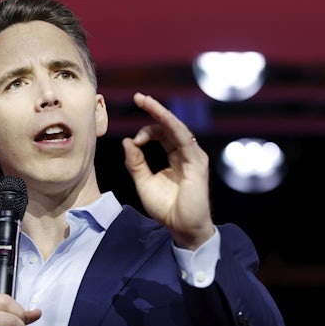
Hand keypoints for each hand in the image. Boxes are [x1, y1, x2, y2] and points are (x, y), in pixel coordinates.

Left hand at [122, 92, 214, 249]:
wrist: (181, 228)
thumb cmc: (166, 208)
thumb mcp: (144, 182)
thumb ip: (135, 163)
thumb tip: (128, 141)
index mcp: (175, 157)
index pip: (162, 134)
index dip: (146, 131)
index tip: (134, 141)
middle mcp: (185, 153)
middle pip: (169, 126)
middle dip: (154, 110)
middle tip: (139, 97)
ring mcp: (193, 156)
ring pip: (177, 127)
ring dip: (161, 113)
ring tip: (146, 101)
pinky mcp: (197, 163)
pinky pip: (184, 138)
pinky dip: (172, 126)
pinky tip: (161, 117)